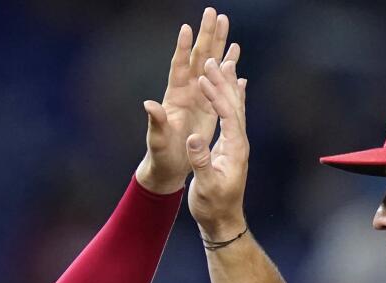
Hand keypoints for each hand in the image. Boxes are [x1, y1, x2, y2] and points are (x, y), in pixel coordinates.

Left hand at [135, 7, 238, 193]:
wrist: (171, 165)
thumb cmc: (161, 153)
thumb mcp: (158, 138)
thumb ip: (155, 121)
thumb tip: (148, 104)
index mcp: (175, 96)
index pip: (179, 67)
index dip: (183, 49)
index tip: (187, 27)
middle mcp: (187, 90)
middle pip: (199, 57)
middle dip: (207, 35)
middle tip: (214, 13)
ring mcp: (199, 95)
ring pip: (212, 64)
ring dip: (219, 44)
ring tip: (227, 22)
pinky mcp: (210, 105)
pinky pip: (221, 81)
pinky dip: (229, 67)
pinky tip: (236, 53)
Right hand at [187, 57, 248, 240]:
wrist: (223, 221)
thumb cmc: (213, 206)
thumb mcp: (205, 185)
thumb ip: (201, 162)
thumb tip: (194, 138)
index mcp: (234, 148)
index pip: (227, 113)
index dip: (216, 94)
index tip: (204, 76)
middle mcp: (239, 142)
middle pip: (234, 105)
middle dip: (224, 81)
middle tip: (213, 58)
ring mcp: (236, 144)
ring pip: (235, 107)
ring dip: (228, 85)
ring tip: (224, 62)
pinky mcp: (231, 147)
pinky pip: (232, 116)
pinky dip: (231, 98)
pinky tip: (235, 87)